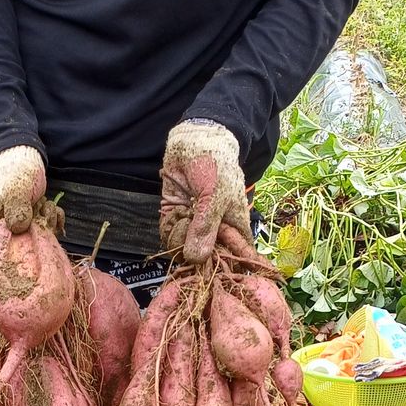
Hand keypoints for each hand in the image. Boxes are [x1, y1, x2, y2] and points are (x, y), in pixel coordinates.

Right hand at [0, 146, 46, 265]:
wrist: (21, 153)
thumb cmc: (15, 170)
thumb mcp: (16, 190)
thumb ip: (16, 211)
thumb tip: (17, 229)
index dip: (9, 263)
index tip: (28, 252)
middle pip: (13, 254)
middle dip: (32, 242)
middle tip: (40, 221)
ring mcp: (10, 228)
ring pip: (29, 243)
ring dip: (44, 229)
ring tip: (44, 208)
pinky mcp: (23, 223)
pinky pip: (38, 233)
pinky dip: (49, 223)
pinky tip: (52, 211)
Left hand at [160, 121, 251, 264]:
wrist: (193, 140)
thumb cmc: (215, 165)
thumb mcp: (215, 196)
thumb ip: (206, 227)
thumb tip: (198, 259)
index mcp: (234, 227)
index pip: (236, 257)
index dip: (227, 265)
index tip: (215, 264)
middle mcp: (214, 231)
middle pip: (205, 259)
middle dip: (196, 251)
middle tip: (194, 231)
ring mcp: (193, 227)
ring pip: (184, 251)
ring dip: (180, 236)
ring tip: (186, 214)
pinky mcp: (175, 220)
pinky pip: (170, 237)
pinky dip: (170, 228)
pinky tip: (176, 213)